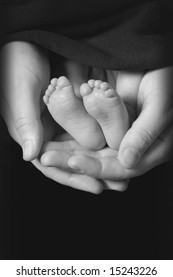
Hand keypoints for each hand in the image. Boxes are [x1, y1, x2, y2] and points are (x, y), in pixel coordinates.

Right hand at [0, 44, 127, 192]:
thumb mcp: (19, 93)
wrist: (29, 41)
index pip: (52, 165)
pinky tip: (118, 144)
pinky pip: (90, 127)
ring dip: (102, 159)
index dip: (73, 177)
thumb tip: (30, 157)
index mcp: (32, 134)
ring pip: (83, 146)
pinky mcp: (73, 109)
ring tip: (123, 171)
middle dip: (94, 173)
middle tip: (117, 185)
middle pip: (72, 160)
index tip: (96, 187)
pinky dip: (104, 136)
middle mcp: (47, 132)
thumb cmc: (16, 65)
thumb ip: (26, 124)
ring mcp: (60, 121)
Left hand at [41, 67, 172, 182]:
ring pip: (90, 151)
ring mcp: (117, 135)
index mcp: (150, 149)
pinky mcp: (105, 123)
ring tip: (44, 153)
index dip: (98, 168)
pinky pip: (86, 133)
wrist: (154, 58)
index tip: (74, 162)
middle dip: (73, 162)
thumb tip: (126, 162)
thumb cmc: (165, 79)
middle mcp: (132, 146)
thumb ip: (145, 133)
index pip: (122, 167)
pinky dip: (69, 137)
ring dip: (67, 152)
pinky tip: (51, 139)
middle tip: (47, 159)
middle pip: (101, 162)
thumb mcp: (159, 104)